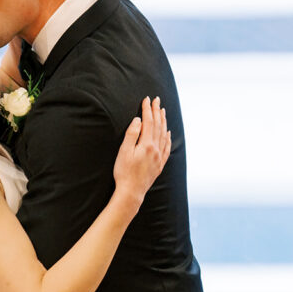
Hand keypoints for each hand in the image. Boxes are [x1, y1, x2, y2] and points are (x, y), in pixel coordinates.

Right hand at [112, 96, 170, 216]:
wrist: (131, 192)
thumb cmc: (124, 172)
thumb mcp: (124, 151)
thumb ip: (131, 134)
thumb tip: (138, 120)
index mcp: (146, 144)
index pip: (149, 122)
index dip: (148, 109)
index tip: (147, 99)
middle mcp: (156, 149)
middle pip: (158, 126)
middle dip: (157, 111)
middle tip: (157, 100)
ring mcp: (159, 157)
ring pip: (164, 135)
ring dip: (164, 122)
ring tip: (163, 111)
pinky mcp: (159, 164)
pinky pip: (167, 147)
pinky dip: (168, 138)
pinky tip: (168, 133)